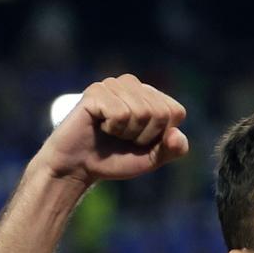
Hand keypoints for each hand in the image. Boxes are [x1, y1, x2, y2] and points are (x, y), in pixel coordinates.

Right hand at [33, 75, 188, 186]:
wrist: (77, 168)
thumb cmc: (113, 160)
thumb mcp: (150, 159)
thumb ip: (172, 149)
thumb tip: (176, 135)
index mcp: (149, 95)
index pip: (176, 112)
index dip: (160, 136)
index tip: (140, 141)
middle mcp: (133, 84)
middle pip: (160, 113)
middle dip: (143, 136)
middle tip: (122, 139)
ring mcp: (114, 85)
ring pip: (141, 113)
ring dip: (126, 133)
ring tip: (110, 133)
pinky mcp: (96, 91)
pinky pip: (120, 114)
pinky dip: (112, 128)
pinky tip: (99, 126)